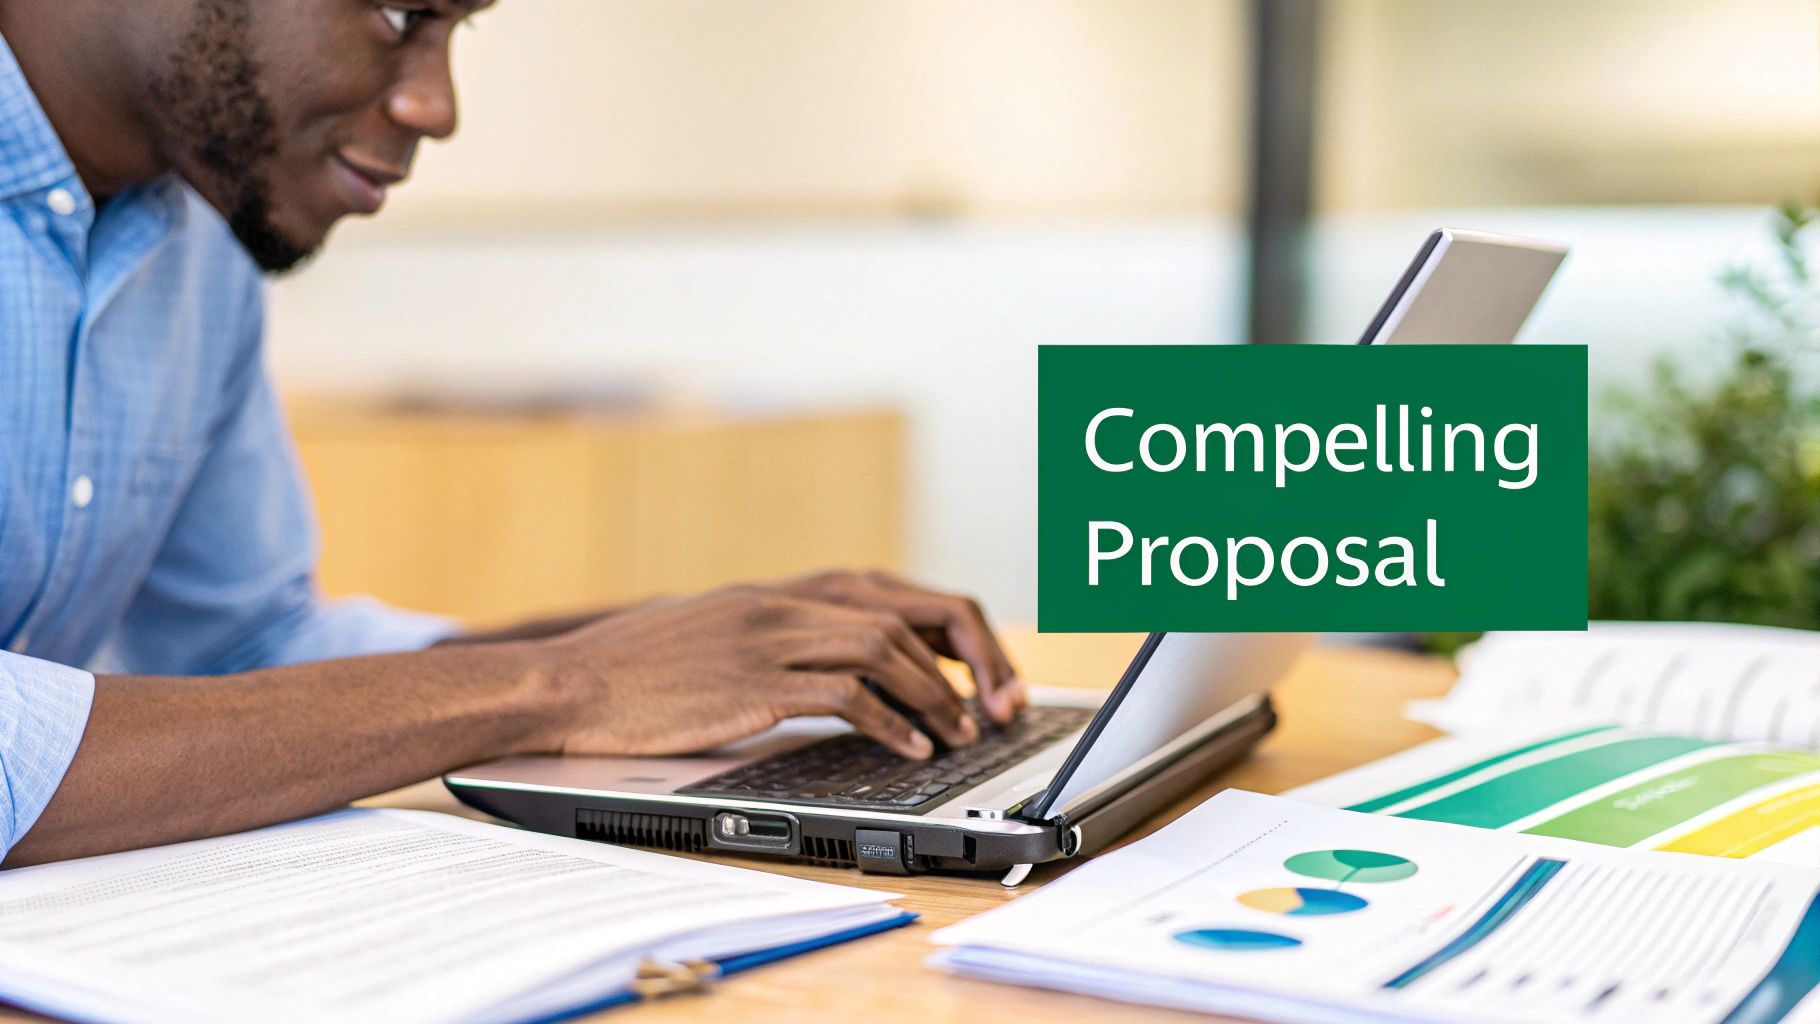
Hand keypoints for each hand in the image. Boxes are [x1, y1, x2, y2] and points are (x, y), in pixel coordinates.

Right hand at [530, 579, 1013, 758]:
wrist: (568, 683)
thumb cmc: (641, 671)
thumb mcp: (723, 632)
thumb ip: (783, 637)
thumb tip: (848, 665)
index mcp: (783, 590)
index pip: (895, 593)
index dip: (951, 632)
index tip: (981, 674)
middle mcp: (785, 602)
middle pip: (909, 610)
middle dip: (970, 657)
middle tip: (996, 704)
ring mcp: (768, 637)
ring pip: (886, 648)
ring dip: (937, 695)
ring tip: (961, 733)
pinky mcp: (751, 683)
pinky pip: (845, 695)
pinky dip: (892, 722)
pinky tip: (911, 748)